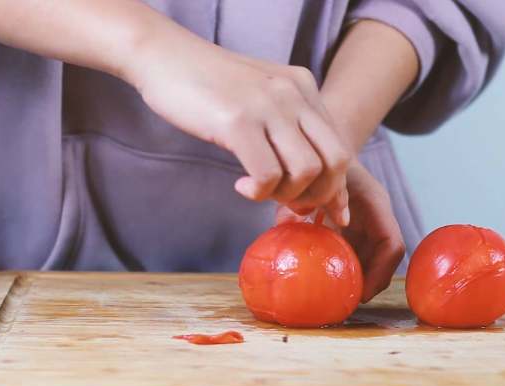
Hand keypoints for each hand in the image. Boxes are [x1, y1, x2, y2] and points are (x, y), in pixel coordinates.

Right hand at [124, 32, 351, 225]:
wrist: (164, 56)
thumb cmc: (209, 87)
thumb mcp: (261, 99)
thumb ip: (290, 129)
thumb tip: (314, 178)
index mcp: (304, 88)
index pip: (340, 146)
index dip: (336, 187)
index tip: (325, 211)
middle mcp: (294, 94)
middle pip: (336, 160)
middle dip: (320, 194)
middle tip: (290, 203)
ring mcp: (268, 106)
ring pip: (307, 171)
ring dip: (286, 195)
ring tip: (260, 189)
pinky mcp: (238, 121)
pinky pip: (268, 175)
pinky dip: (259, 192)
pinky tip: (241, 186)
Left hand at [276, 161, 404, 301]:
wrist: (323, 142)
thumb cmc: (320, 159)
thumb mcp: (314, 177)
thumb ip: (304, 199)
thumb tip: (286, 224)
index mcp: (375, 204)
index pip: (392, 244)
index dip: (380, 272)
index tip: (361, 293)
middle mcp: (375, 216)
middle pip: (382, 258)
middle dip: (367, 283)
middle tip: (343, 303)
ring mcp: (366, 222)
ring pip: (369, 259)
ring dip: (354, 278)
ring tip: (334, 297)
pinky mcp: (352, 227)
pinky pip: (353, 253)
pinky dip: (341, 267)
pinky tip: (321, 278)